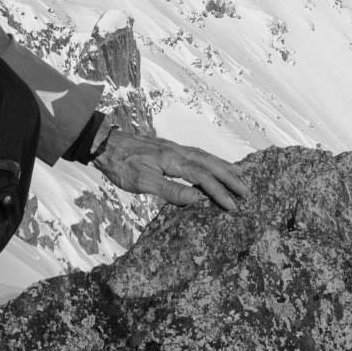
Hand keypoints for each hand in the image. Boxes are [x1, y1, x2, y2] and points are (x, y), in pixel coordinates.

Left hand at [92, 129, 249, 210]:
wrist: (104, 143)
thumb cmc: (120, 165)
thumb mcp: (142, 182)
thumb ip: (171, 190)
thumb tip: (197, 198)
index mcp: (173, 160)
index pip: (203, 178)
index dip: (220, 193)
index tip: (233, 207)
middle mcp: (178, 151)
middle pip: (210, 164)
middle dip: (230, 178)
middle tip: (247, 191)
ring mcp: (174, 148)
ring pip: (205, 156)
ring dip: (223, 167)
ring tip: (239, 175)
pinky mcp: (168, 148)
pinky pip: (197, 154)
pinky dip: (210, 160)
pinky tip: (211, 165)